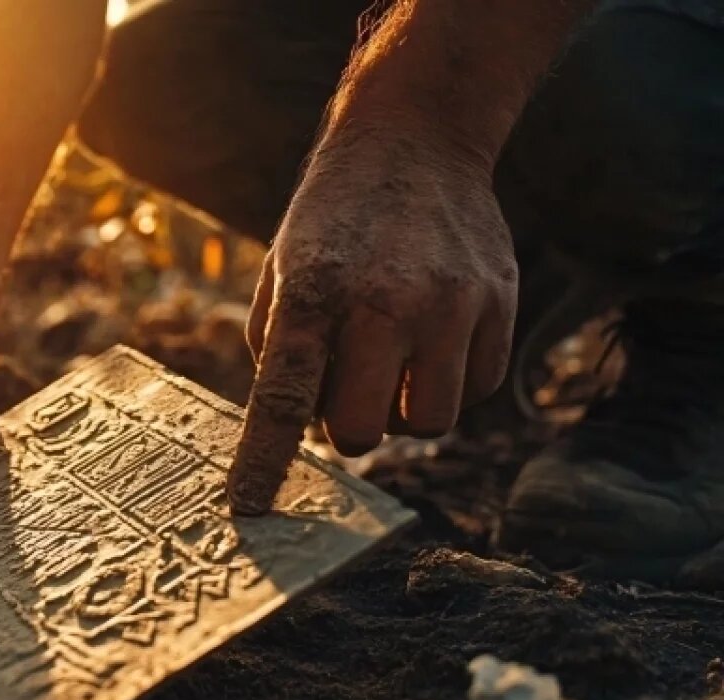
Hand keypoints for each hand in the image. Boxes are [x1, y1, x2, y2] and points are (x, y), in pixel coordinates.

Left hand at [227, 125, 516, 513]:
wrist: (415, 141)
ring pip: (428, 423)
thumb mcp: (282, 270)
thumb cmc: (333, 222)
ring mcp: (451, 302)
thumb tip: (294, 432)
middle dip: (347, 428)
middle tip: (345, 391)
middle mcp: (384, 300)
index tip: (249, 509)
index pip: (282, 398)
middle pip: (361, 431)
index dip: (264, 462)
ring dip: (402, 409)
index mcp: (312, 291)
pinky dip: (450, 380)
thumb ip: (278, 351)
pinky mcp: (499, 301)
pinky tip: (434, 335)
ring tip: (394, 359)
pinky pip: (476, 389)